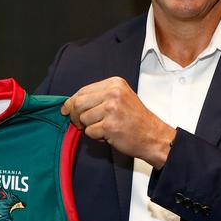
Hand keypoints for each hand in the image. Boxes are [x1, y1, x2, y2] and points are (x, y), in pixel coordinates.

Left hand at [61, 77, 175, 168]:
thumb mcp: (120, 99)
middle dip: (75, 116)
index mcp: (115, 83)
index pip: (83, 90)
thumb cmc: (134, 119)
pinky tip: (108, 135)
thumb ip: (97, 98)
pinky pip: (90, 132)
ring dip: (89, 128)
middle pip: (79, 103)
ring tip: (104, 128)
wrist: (153, 136)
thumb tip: (69, 105)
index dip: (72, 102)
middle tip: (80, 124)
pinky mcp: (110, 126)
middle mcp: (113, 93)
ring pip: (83, 119)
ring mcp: (112, 109)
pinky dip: (96, 137)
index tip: (67, 109)